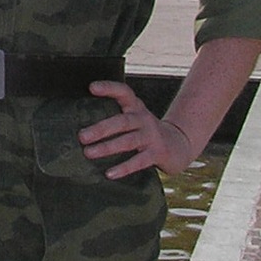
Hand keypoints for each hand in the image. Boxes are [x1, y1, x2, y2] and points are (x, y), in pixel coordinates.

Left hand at [77, 80, 202, 178]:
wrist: (179, 145)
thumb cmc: (145, 131)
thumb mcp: (134, 118)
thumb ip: (115, 117)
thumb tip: (81, 128)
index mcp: (136, 107)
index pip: (123, 92)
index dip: (109, 88)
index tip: (91, 87)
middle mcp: (144, 119)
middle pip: (122, 121)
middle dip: (101, 129)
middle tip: (81, 136)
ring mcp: (152, 136)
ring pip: (128, 141)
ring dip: (107, 147)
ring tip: (89, 153)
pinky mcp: (157, 153)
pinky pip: (139, 161)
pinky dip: (124, 167)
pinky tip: (109, 173)